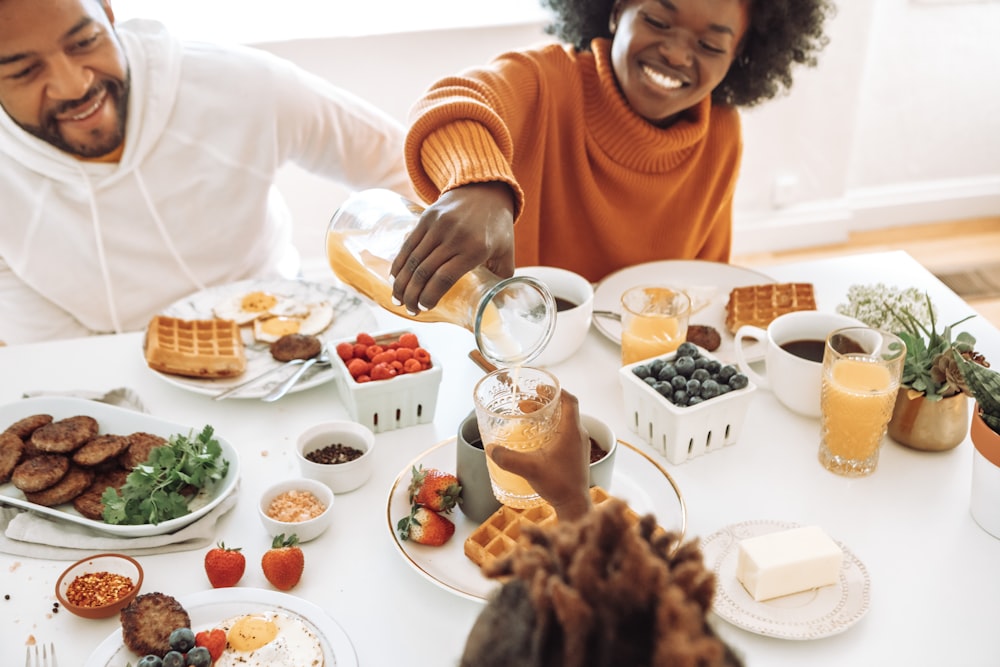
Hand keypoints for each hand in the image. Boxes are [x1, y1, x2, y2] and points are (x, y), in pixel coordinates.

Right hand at [390, 182, 514, 313]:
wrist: (485, 189)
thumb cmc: (496, 226)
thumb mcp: (506, 252)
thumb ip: (502, 278)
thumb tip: (499, 305)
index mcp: (475, 250)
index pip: (445, 278)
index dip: (430, 296)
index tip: (425, 308)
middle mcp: (455, 237)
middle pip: (425, 271)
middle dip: (413, 295)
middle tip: (410, 310)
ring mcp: (438, 226)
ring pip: (413, 259)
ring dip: (402, 283)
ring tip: (398, 299)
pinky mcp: (427, 218)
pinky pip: (408, 244)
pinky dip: (399, 263)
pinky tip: (395, 277)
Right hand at [488, 391, 591, 521]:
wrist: (574, 505)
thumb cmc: (559, 485)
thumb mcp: (530, 469)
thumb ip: (508, 458)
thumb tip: (491, 449)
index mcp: (572, 431)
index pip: (570, 400)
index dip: (556, 390)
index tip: (540, 388)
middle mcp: (579, 435)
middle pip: (565, 409)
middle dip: (545, 404)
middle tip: (525, 406)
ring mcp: (579, 445)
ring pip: (565, 421)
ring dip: (548, 416)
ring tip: (529, 418)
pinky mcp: (576, 454)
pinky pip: (566, 433)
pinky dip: (552, 428)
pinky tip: (538, 438)